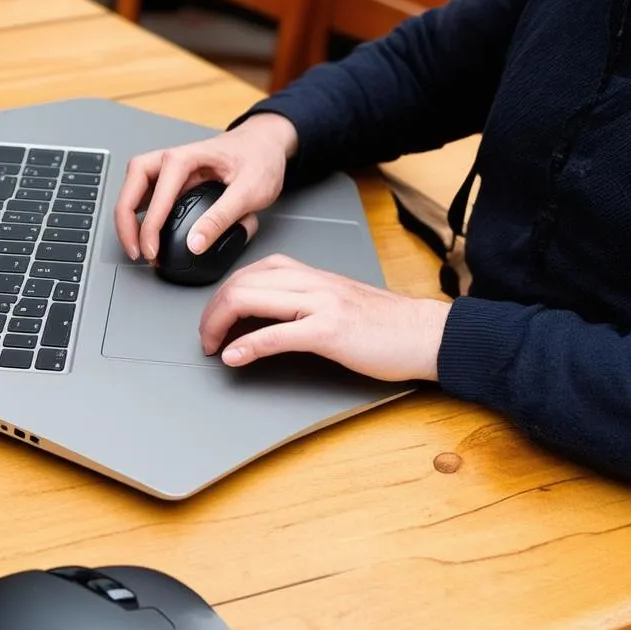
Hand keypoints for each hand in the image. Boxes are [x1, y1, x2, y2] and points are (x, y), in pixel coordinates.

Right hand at [114, 113, 297, 262]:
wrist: (266, 145)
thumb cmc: (260, 158)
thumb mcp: (249, 191)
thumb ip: (222, 218)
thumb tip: (195, 244)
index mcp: (187, 157)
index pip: (157, 191)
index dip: (149, 225)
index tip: (151, 250)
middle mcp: (172, 159)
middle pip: (133, 183)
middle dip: (126, 219)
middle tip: (134, 249)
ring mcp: (171, 169)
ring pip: (135, 187)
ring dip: (129, 216)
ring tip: (135, 245)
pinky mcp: (174, 180)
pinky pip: (148, 195)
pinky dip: (141, 215)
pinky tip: (146, 233)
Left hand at [198, 254, 451, 381]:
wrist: (424, 333)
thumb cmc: (385, 324)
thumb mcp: (336, 302)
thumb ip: (303, 302)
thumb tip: (265, 318)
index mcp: (311, 274)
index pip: (251, 272)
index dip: (223, 295)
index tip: (215, 319)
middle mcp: (311, 282)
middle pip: (241, 284)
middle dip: (212, 311)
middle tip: (206, 336)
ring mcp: (320, 304)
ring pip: (251, 300)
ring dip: (219, 324)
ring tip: (212, 345)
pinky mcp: (330, 331)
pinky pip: (277, 334)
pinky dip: (248, 346)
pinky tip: (234, 356)